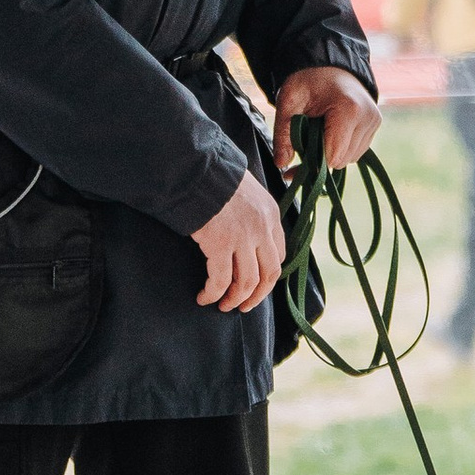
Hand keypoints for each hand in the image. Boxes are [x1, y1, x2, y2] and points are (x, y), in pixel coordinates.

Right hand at [194, 171, 285, 311]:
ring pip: (246, 282)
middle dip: (256, 295)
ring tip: (222, 305)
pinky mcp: (220, 244)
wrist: (196, 168)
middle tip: (243, 306)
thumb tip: (246, 234)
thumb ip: (252, 212)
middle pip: (269, 274)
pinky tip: (204, 297)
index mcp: (271, 214)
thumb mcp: (246, 191)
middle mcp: (262, 228)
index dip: (267, 276)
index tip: (256, 286)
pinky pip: (220, 280)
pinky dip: (213, 293)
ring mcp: (243, 237)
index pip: (279, 255)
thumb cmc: (214, 178)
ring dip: (235, 299)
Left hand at [273, 62, 379, 176]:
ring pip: (350, 158)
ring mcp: (374, 120)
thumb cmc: (308, 80)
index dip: (312, 162)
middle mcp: (368, 116)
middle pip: (342, 160)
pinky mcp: (375, 123)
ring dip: (331, 153)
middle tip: (304, 143)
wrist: (329, 64)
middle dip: (321, 157)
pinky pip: (357, 151)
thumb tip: (281, 163)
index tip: (296, 159)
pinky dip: (341, 148)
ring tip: (318, 133)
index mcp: (349, 109)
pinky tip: (331, 132)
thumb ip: (284, 134)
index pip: (333, 156)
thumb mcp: (289, 102)